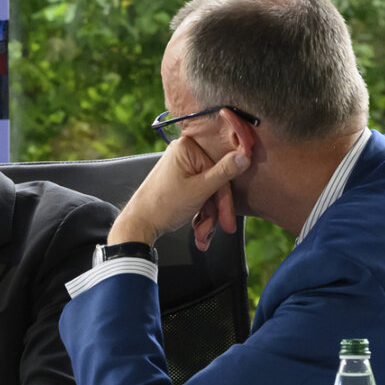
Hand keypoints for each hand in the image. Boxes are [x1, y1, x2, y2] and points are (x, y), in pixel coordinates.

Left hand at [108, 135, 249, 250]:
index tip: (229, 220)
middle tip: (219, 230)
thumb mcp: (200, 190)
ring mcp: (180, 168)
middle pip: (214, 183)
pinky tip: (198, 230)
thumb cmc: (163, 206)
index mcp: (187, 148)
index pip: (220, 171)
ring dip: (207, 216)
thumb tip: (246, 154)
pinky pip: (197, 195)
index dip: (225, 199)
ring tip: (202, 235)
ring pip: (206, 192)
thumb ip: (225, 172)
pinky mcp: (177, 181)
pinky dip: (199, 213)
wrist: (138, 225)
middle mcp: (183, 154)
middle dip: (215, 211)